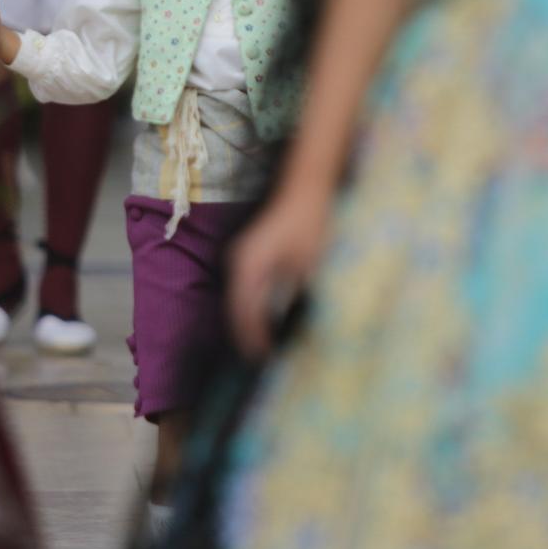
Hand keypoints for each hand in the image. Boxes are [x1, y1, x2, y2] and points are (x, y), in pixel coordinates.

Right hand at [229, 181, 334, 358]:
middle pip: (236, 309)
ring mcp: (242, 258)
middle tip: (263, 361)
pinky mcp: (251, 256)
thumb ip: (299, 299)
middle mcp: (238, 263)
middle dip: (248, 335)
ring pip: (239, 301)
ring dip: (249, 323)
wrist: (308, 187)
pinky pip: (246, 290)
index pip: (244, 314)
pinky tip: (268, 322)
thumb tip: (299, 332)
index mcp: (248, 267)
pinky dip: (253, 308)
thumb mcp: (310, 266)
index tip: (266, 361)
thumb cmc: (311, 223)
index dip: (253, 339)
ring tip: (264, 347)